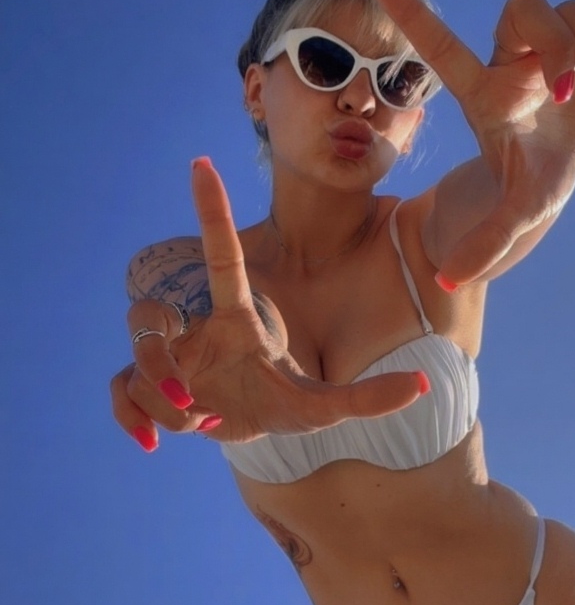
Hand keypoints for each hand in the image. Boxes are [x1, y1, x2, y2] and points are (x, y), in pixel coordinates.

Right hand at [111, 158, 428, 449]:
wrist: (257, 431)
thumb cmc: (289, 406)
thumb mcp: (327, 408)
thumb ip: (370, 398)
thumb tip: (425, 383)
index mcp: (236, 318)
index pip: (222, 256)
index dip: (213, 211)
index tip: (202, 163)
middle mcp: (197, 329)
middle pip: (149, 318)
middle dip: (159, 362)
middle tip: (193, 399)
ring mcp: (171, 357)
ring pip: (137, 364)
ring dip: (163, 402)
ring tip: (202, 422)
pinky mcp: (150, 387)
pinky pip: (120, 391)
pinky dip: (132, 417)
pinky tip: (153, 441)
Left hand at [364, 0, 574, 280]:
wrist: (550, 174)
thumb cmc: (520, 189)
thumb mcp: (509, 218)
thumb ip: (483, 245)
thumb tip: (446, 281)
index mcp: (483, 93)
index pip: (440, 43)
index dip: (410, 11)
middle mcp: (511, 63)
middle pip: (527, 8)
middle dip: (559, 45)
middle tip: (570, 92)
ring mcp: (546, 52)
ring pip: (569, 10)